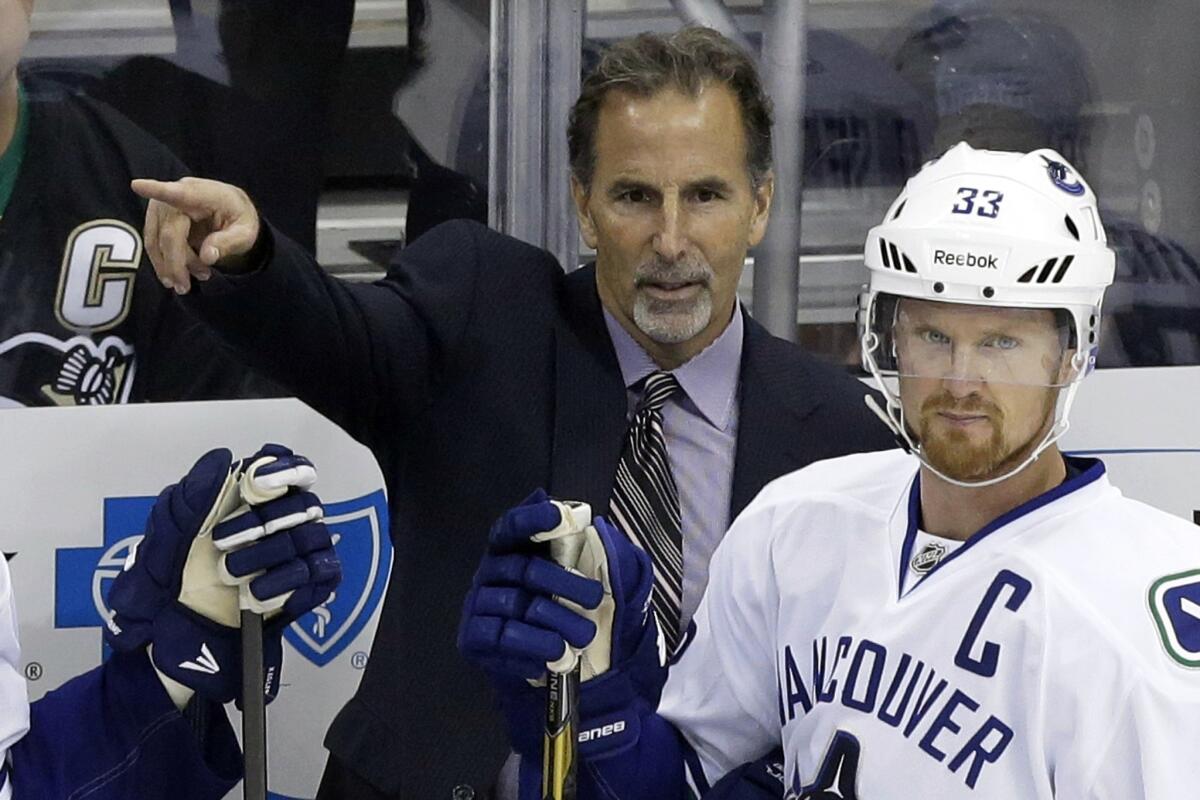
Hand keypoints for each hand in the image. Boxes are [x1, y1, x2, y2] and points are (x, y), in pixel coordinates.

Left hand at [104, 445, 340, 707]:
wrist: (179, 634)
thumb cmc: (174, 581)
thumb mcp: (169, 536)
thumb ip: (192, 495)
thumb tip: (222, 457)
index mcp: (253, 501)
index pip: (291, 468)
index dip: (285, 468)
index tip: (261, 481)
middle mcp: (283, 522)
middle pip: (303, 503)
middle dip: (263, 521)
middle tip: (222, 541)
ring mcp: (300, 554)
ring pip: (311, 538)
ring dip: (269, 555)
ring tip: (232, 576)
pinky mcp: (312, 587)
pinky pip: (320, 573)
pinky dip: (288, 582)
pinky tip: (258, 593)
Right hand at [131, 176, 261, 293]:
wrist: (229, 209)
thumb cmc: (238, 218)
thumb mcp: (246, 232)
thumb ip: (229, 242)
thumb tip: (207, 257)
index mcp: (203, 194)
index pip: (178, 194)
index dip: (157, 190)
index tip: (138, 185)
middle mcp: (177, 195)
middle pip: (169, 234)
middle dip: (176, 264)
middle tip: (185, 288)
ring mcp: (163, 206)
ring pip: (156, 242)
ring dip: (169, 266)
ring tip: (186, 283)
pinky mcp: (155, 218)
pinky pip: (153, 244)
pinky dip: (164, 262)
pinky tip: (178, 274)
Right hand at [459, 490, 653, 682]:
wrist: (540, 653)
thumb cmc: (555, 602)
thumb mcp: (569, 570)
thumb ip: (571, 541)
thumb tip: (573, 513)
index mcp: (509, 547)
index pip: (513, 525)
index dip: (533, 519)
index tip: (560, 517)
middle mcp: (489, 572)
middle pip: (523, 569)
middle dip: (564, 582)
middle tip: (595, 597)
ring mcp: (478, 604)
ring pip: (516, 608)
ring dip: (556, 622)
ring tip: (584, 634)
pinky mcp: (473, 638)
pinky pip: (500, 641)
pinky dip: (532, 648)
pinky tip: (555, 653)